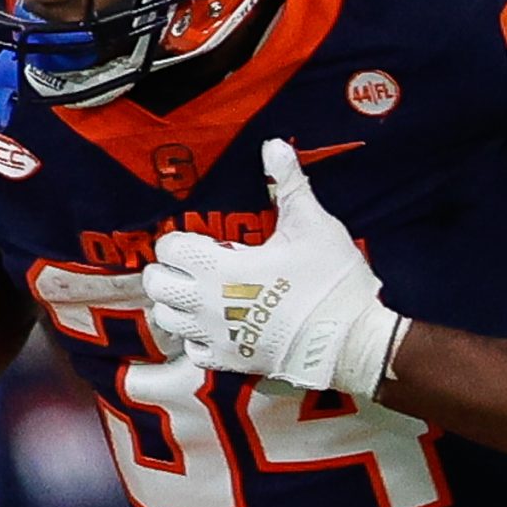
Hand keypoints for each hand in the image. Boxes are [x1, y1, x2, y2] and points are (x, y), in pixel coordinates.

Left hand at [143, 141, 404, 397]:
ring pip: (166, 319)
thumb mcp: (312, 225)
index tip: (200, 239)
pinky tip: (217, 326)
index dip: (180, 239)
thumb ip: (287, 184)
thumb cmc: (330, 282)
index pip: (169, 248)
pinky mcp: (229, 362)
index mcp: (219, 267)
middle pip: (156, 285)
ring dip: (176, 304)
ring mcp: (215, 337)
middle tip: (193, 265)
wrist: (351, 341)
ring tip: (200, 294)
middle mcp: (205, 304)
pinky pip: (192, 351)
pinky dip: (196, 339)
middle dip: (168, 271)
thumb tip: (274, 145)